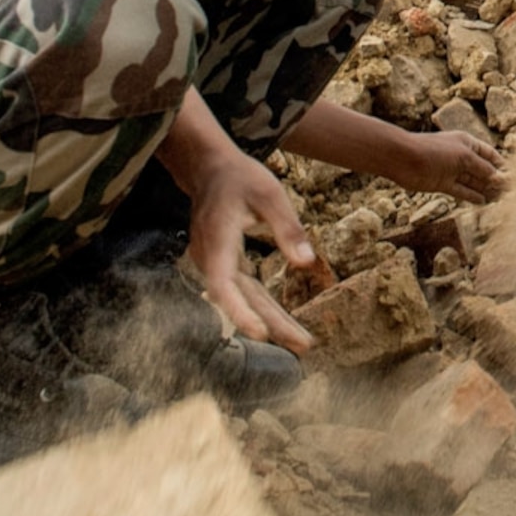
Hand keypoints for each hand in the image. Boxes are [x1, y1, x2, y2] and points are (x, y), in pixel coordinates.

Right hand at [183, 146, 321, 353]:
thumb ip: (288, 228)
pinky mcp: (223, 265)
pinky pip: (245, 291)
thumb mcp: (270, 193)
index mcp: (218, 241)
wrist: (209, 170)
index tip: (260, 333)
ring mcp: (215, 264)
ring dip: (272, 320)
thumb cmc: (240, 177)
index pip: (223, 285)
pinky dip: (264, 307)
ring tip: (301, 342)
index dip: (239, 312)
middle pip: (241, 300)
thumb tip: (306, 263)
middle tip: (304, 345)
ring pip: (244, 299)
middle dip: (272, 325)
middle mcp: (211, 259)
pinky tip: (282, 323)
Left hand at [392, 127, 504, 201]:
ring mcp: (451, 170)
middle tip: (509, 192)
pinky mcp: (443, 183)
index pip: (489, 154)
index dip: (501, 164)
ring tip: (500, 199)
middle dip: (495, 179)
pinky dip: (472, 196)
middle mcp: (461, 156)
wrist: (404, 159)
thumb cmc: (434, 151)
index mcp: (467, 143)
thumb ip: (482, 168)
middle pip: (482, 169)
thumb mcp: (463, 157)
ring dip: (485, 189)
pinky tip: (483, 202)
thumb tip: (499, 177)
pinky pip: (462, 190)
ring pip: (473, 181)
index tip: (513, 176)